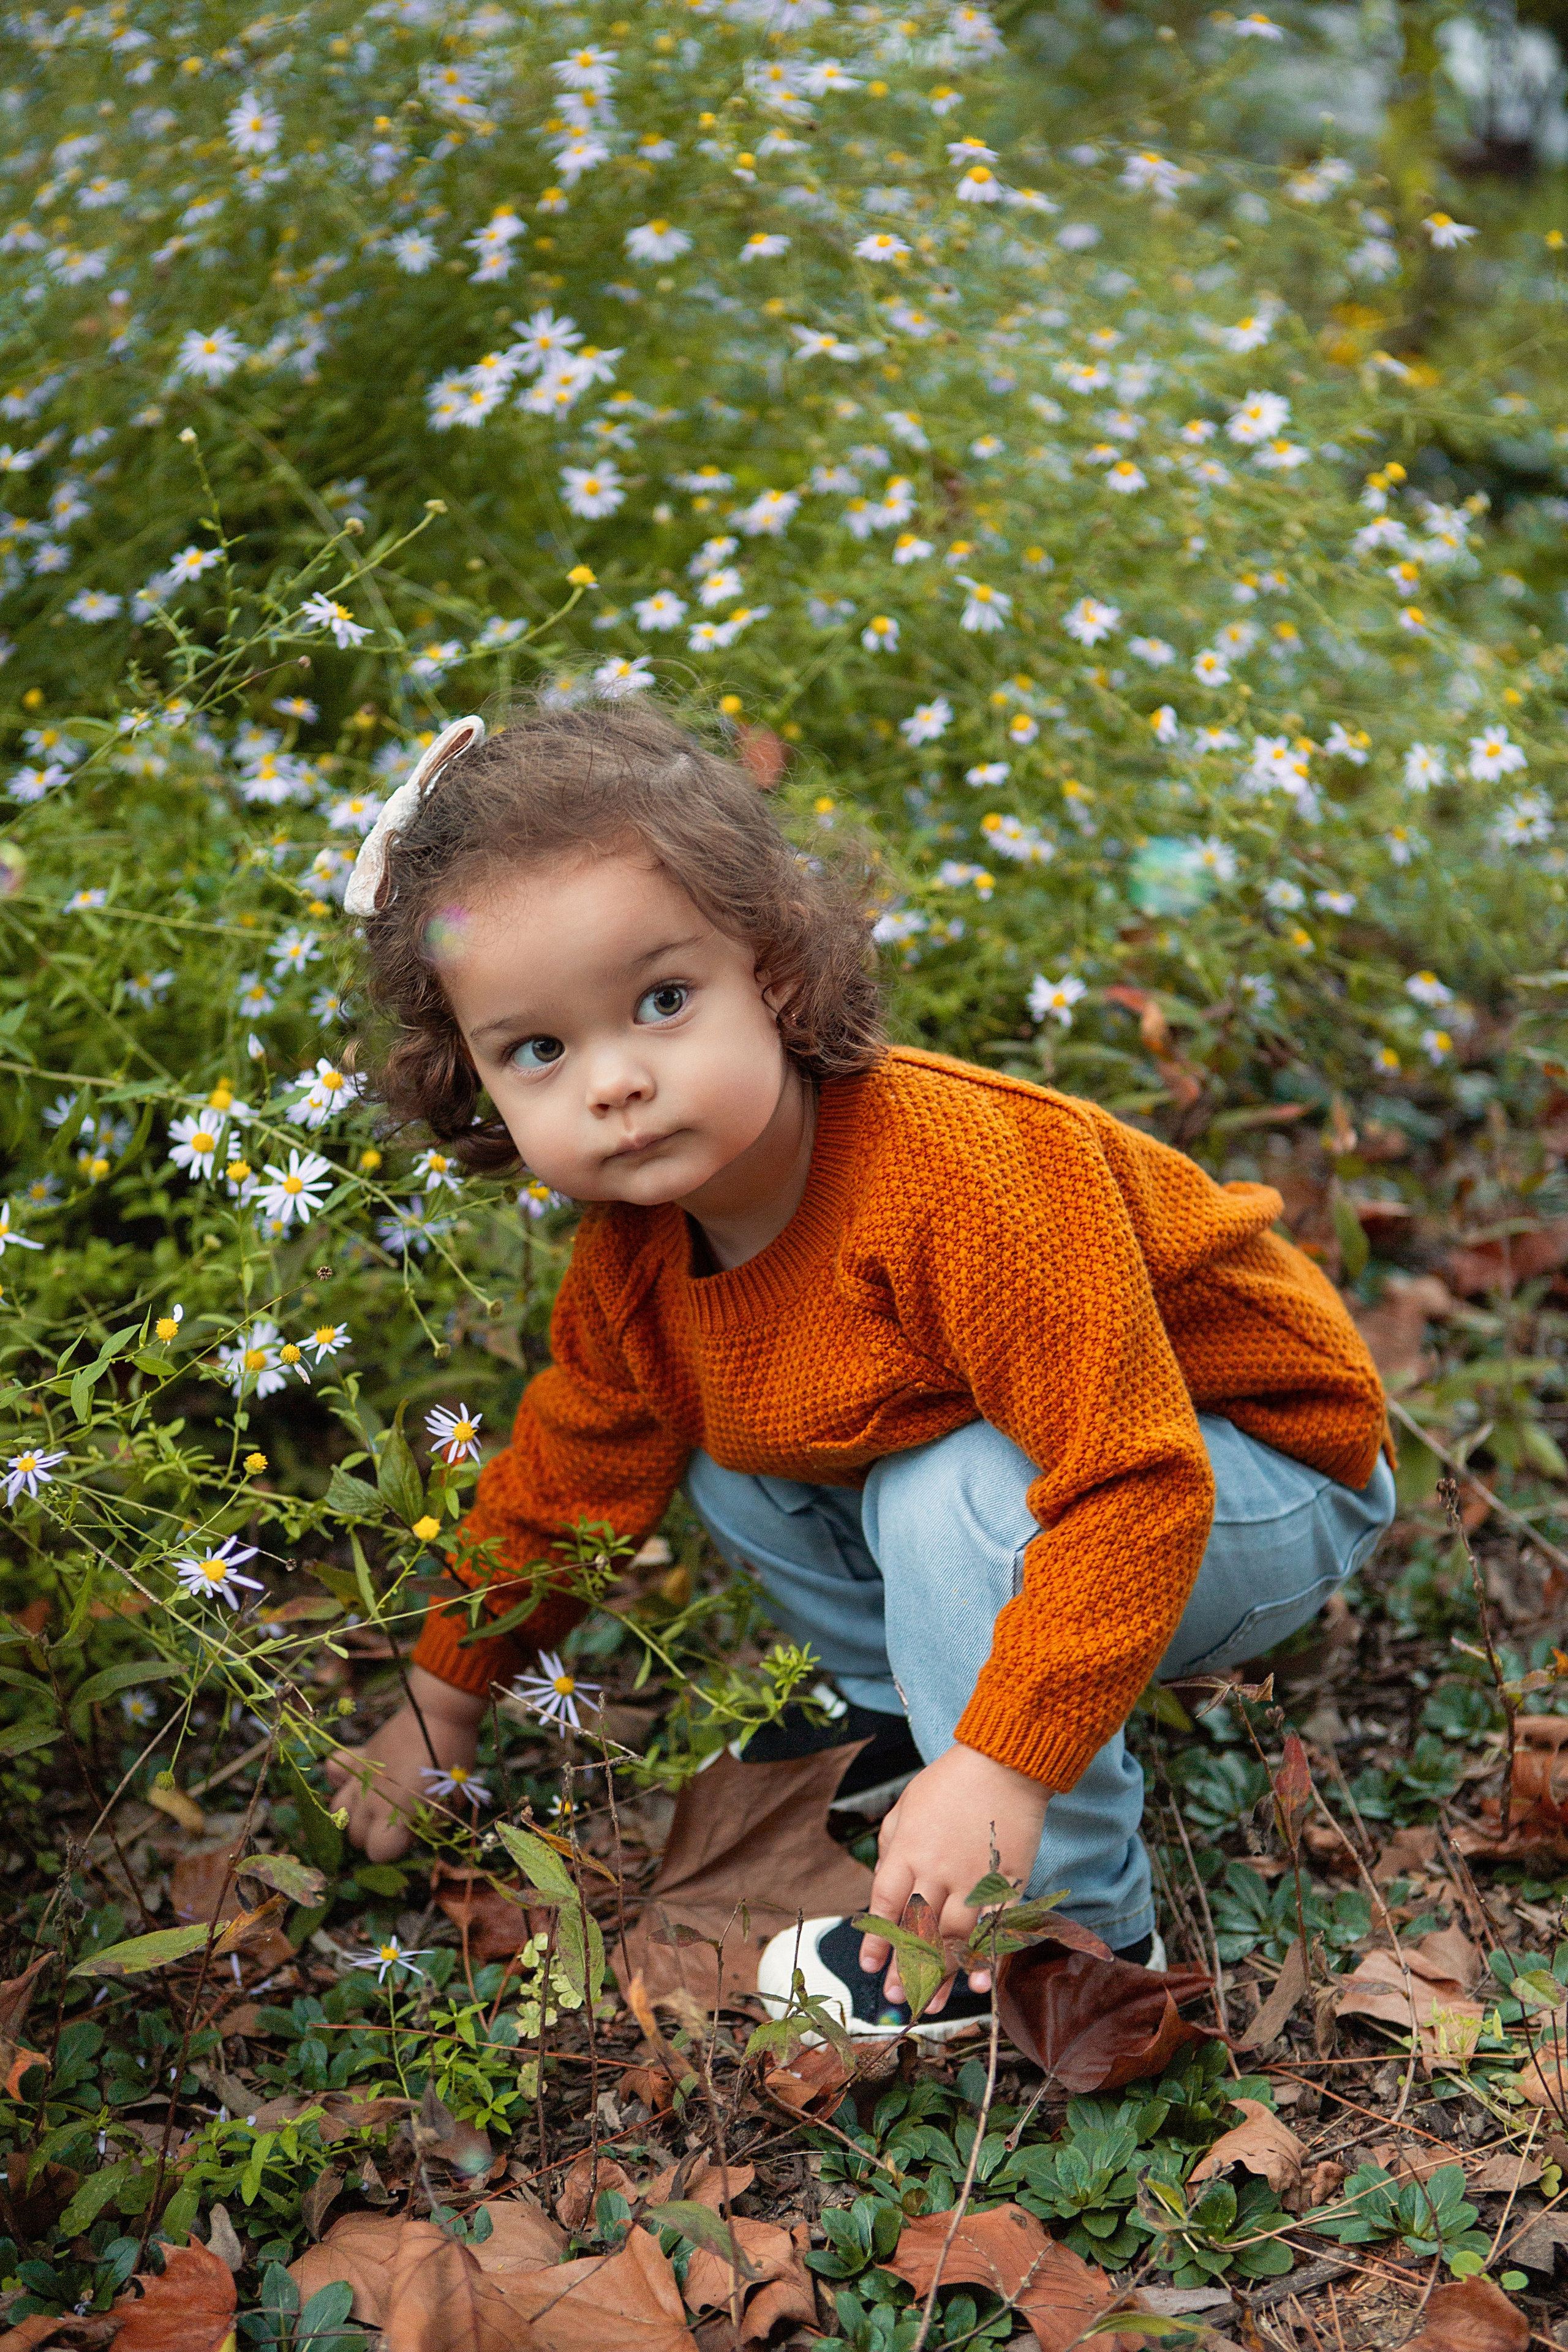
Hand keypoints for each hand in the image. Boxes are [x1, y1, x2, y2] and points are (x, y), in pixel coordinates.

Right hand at [324, 1667, 485, 1859]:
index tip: (410, 1832)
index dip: (395, 1848)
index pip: (378, 1853)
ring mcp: (360, 1777)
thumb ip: (430, 1822)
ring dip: (355, 1813)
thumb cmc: (451, 1757)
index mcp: (394, 1816)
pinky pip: (333, 1771)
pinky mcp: (358, 1755)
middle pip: (357, 1835)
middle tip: (399, 1817)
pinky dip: (341, 1777)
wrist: (438, 1713)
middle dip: (376, 1834)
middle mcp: (371, 1801)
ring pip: (339, 1810)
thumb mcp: (451, 1799)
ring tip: (377, 1803)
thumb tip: (417, 1827)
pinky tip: (359, 1777)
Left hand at [859, 1743, 1050, 2012]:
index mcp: (908, 1850)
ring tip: (931, 2002)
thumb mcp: (906, 1805)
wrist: (1005, 1764)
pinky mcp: (1007, 1884)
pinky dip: (985, 1959)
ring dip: (942, 1974)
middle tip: (897, 1997)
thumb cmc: (950, 1782)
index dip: (877, 1938)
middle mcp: (938, 1870)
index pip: (886, 1904)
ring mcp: (974, 1880)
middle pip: (918, 1930)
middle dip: (906, 1968)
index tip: (870, 1966)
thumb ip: (892, 1844)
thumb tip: (885, 1880)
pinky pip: (993, 1929)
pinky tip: (976, 1984)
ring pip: (954, 1938)